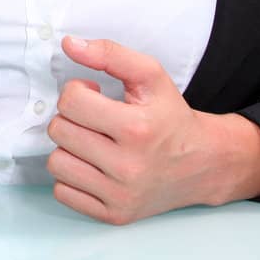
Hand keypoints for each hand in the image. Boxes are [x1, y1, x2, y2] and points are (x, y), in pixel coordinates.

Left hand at [47, 36, 259, 224]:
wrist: (203, 164)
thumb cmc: (171, 116)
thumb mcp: (151, 76)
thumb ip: (110, 54)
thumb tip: (68, 43)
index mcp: (137, 128)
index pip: (70, 101)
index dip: (77, 91)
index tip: (95, 95)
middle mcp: (129, 166)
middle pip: (59, 130)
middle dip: (72, 118)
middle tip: (96, 120)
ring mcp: (121, 195)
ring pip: (56, 162)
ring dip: (69, 148)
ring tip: (93, 143)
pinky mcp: (115, 216)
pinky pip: (63, 192)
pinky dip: (72, 177)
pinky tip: (93, 167)